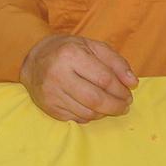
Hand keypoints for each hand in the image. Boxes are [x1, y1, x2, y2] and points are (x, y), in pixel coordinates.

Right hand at [18, 34, 136, 122]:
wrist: (33, 59)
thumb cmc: (68, 51)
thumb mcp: (92, 46)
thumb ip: (116, 62)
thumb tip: (133, 83)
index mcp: (71, 54)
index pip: (104, 79)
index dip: (121, 90)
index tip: (128, 93)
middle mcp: (58, 74)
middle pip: (96, 99)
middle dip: (116, 105)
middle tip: (124, 105)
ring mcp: (51, 93)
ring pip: (87, 112)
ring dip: (105, 112)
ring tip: (111, 106)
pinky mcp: (48, 107)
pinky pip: (77, 118)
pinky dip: (90, 116)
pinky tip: (94, 108)